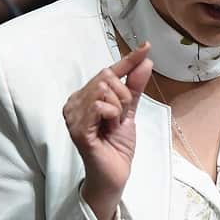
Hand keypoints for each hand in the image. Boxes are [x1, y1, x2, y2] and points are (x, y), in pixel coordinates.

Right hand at [62, 45, 152, 219]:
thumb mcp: (130, 110)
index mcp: (83, 97)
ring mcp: (73, 115)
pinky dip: (113, 115)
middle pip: (107, 78)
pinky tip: (110, 128)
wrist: (115, 174)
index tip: (146, 46)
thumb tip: (145, 60)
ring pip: (105, 90)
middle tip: (121, 117)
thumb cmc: (117, 145)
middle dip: (124, 96)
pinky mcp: (78, 128)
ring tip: (114, 125)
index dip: (128, 60)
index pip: (107, 71)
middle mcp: (74, 103)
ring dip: (119, 108)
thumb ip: (135, 86)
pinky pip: (101, 106)